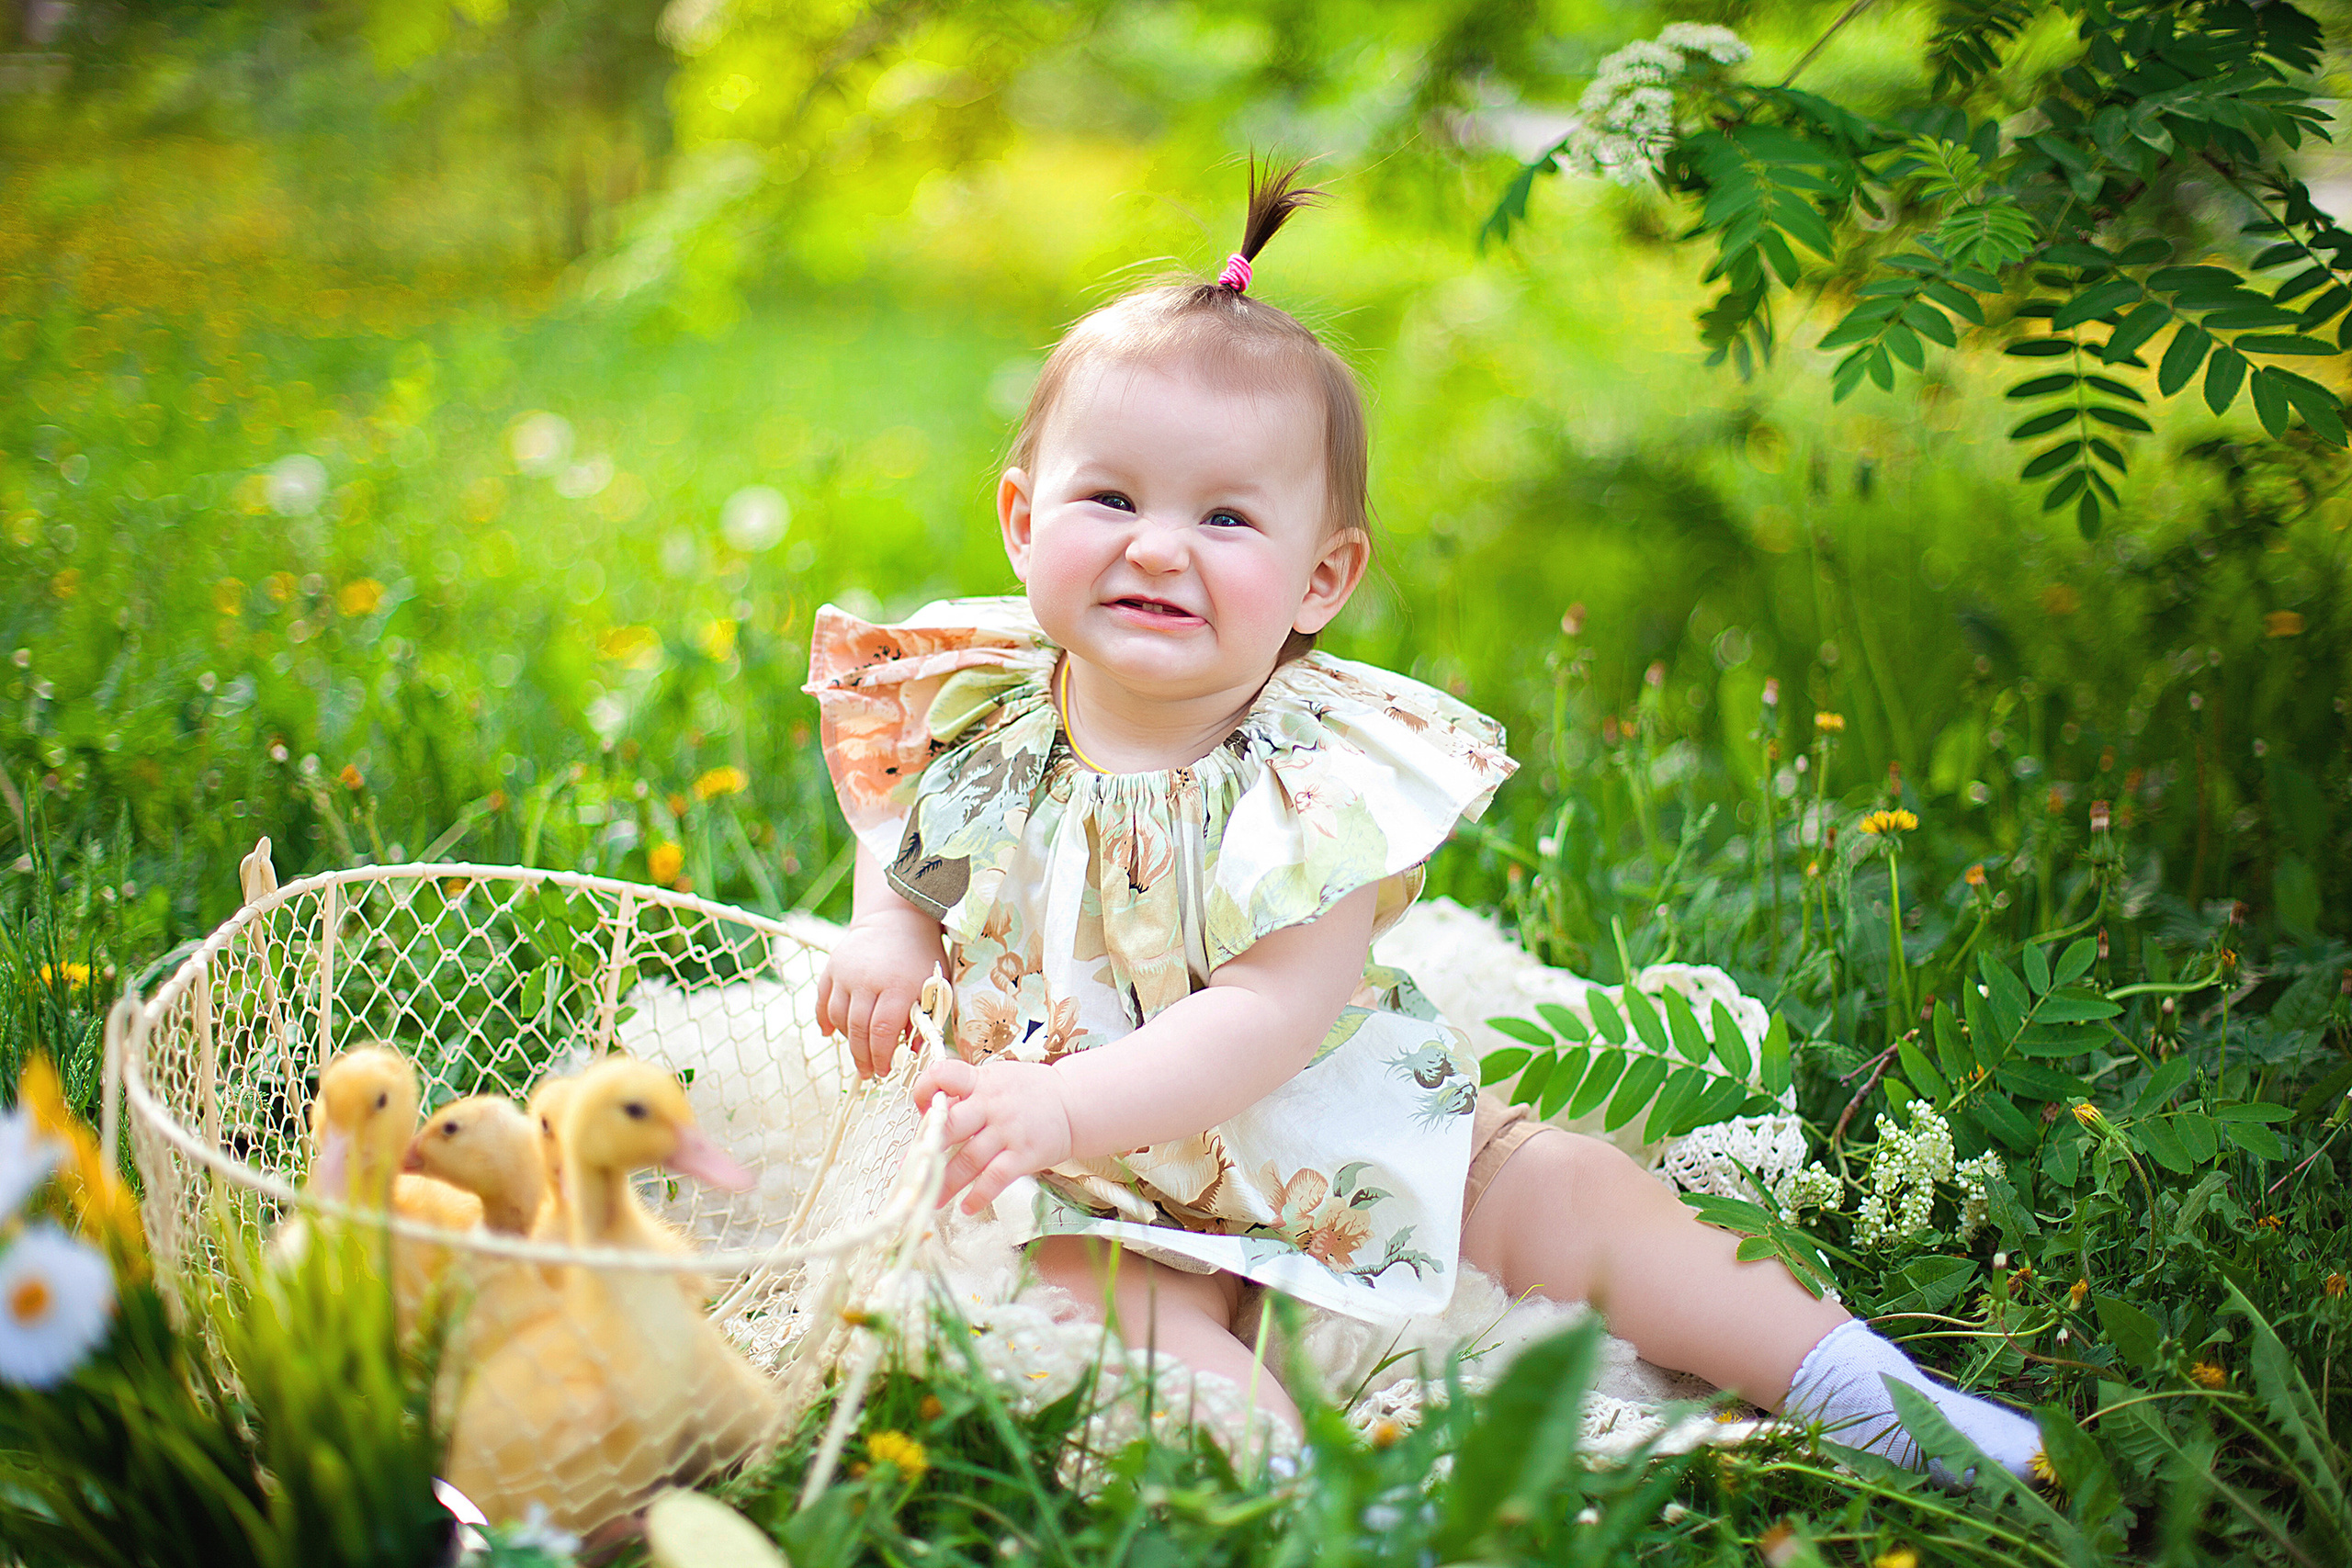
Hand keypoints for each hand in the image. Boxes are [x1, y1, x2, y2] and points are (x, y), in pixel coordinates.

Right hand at [816, 907, 945, 1078]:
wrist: (898, 918)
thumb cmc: (922, 957)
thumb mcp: (936, 987)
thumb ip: (928, 1019)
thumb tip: (914, 1052)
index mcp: (898, 985)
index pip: (883, 1031)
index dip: (882, 1057)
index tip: (884, 1072)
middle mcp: (868, 979)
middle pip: (858, 1030)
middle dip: (862, 1057)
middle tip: (868, 1072)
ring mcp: (846, 973)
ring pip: (838, 1018)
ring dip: (847, 1040)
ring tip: (859, 1051)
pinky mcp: (832, 967)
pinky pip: (822, 1001)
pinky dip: (825, 1020)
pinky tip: (831, 1033)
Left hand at [912, 1056, 1073, 1215]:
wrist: (1075, 1102)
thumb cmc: (1030, 1092)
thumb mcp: (997, 1078)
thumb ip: (967, 1092)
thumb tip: (930, 1112)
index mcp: (981, 1081)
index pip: (944, 1075)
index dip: (925, 1090)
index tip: (920, 1108)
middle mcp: (991, 1105)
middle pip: (949, 1125)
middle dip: (925, 1149)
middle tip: (908, 1170)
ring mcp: (1008, 1131)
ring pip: (968, 1159)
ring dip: (945, 1183)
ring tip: (931, 1199)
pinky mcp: (1024, 1155)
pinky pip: (995, 1179)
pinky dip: (979, 1196)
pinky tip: (967, 1207)